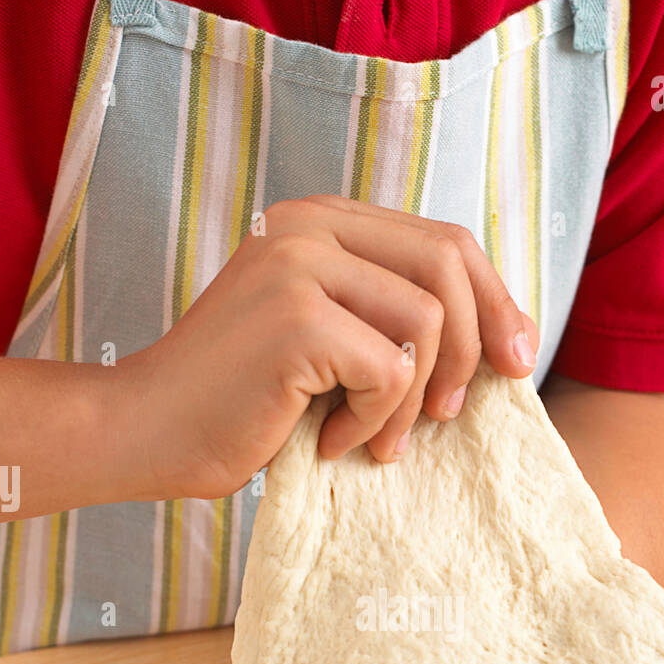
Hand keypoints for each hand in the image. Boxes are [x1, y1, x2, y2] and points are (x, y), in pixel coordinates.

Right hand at [110, 195, 539, 501]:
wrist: (147, 430)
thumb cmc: (241, 402)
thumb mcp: (327, 344)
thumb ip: (388, 316)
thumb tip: (501, 337)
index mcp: (320, 222)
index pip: (444, 241)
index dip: (495, 300)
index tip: (516, 360)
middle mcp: (310, 226)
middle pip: (449, 263)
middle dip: (475, 345)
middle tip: (451, 413)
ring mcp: (300, 264)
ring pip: (428, 321)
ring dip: (414, 400)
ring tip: (378, 440)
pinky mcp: (296, 318)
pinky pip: (391, 370)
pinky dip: (376, 421)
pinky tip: (335, 441)